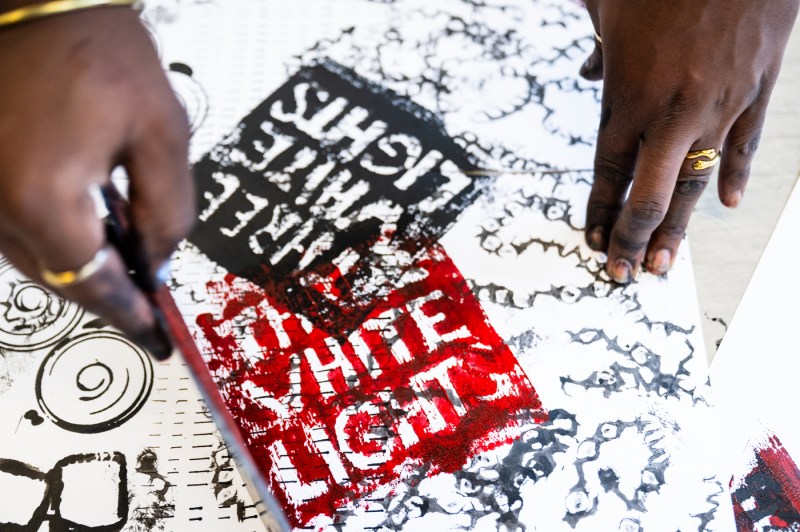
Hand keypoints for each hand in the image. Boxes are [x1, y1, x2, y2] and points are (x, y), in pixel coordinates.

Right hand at [0, 6, 193, 357]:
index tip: (153, 334)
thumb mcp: (161, 132)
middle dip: (106, 288)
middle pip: (57, 277)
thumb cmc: (96, 47)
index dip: (128, 313)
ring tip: (124, 248)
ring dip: (78, 261)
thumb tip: (157, 265)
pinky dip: (50, 232)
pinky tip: (86, 215)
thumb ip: (168, 212)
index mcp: (41, 196)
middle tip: (147, 290)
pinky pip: (10, 223)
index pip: (91, 284)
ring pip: (30, 255)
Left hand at [581, 0, 798, 281]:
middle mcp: (672, 114)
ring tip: (662, 265)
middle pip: (648, 196)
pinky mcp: (756, 92)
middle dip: (631, 240)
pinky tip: (725, 205)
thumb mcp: (610, 5)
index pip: (607, 172)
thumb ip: (598, 46)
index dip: (598, 211)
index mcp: (629, 95)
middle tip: (621, 274)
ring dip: (678, 230)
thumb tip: (588, 72)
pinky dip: (733, 177)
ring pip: (695, 186)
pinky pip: (742, 148)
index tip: (592, 240)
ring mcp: (719, 108)